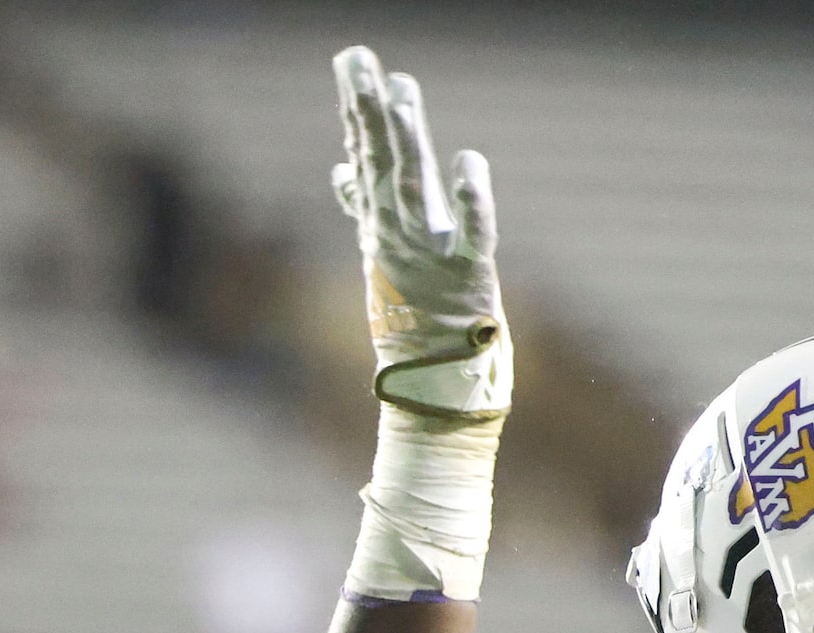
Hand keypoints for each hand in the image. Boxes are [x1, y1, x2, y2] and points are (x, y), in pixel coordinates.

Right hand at [330, 45, 508, 420]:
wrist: (432, 391)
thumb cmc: (412, 326)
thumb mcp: (380, 260)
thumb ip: (364, 210)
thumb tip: (341, 170)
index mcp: (381, 231)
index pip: (365, 160)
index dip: (357, 112)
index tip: (351, 65)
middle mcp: (399, 238)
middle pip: (382, 164)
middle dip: (370, 111)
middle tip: (360, 59)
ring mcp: (431, 257)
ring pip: (415, 188)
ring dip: (406, 140)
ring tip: (399, 91)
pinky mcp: (470, 278)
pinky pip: (472, 234)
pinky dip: (470, 199)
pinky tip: (468, 160)